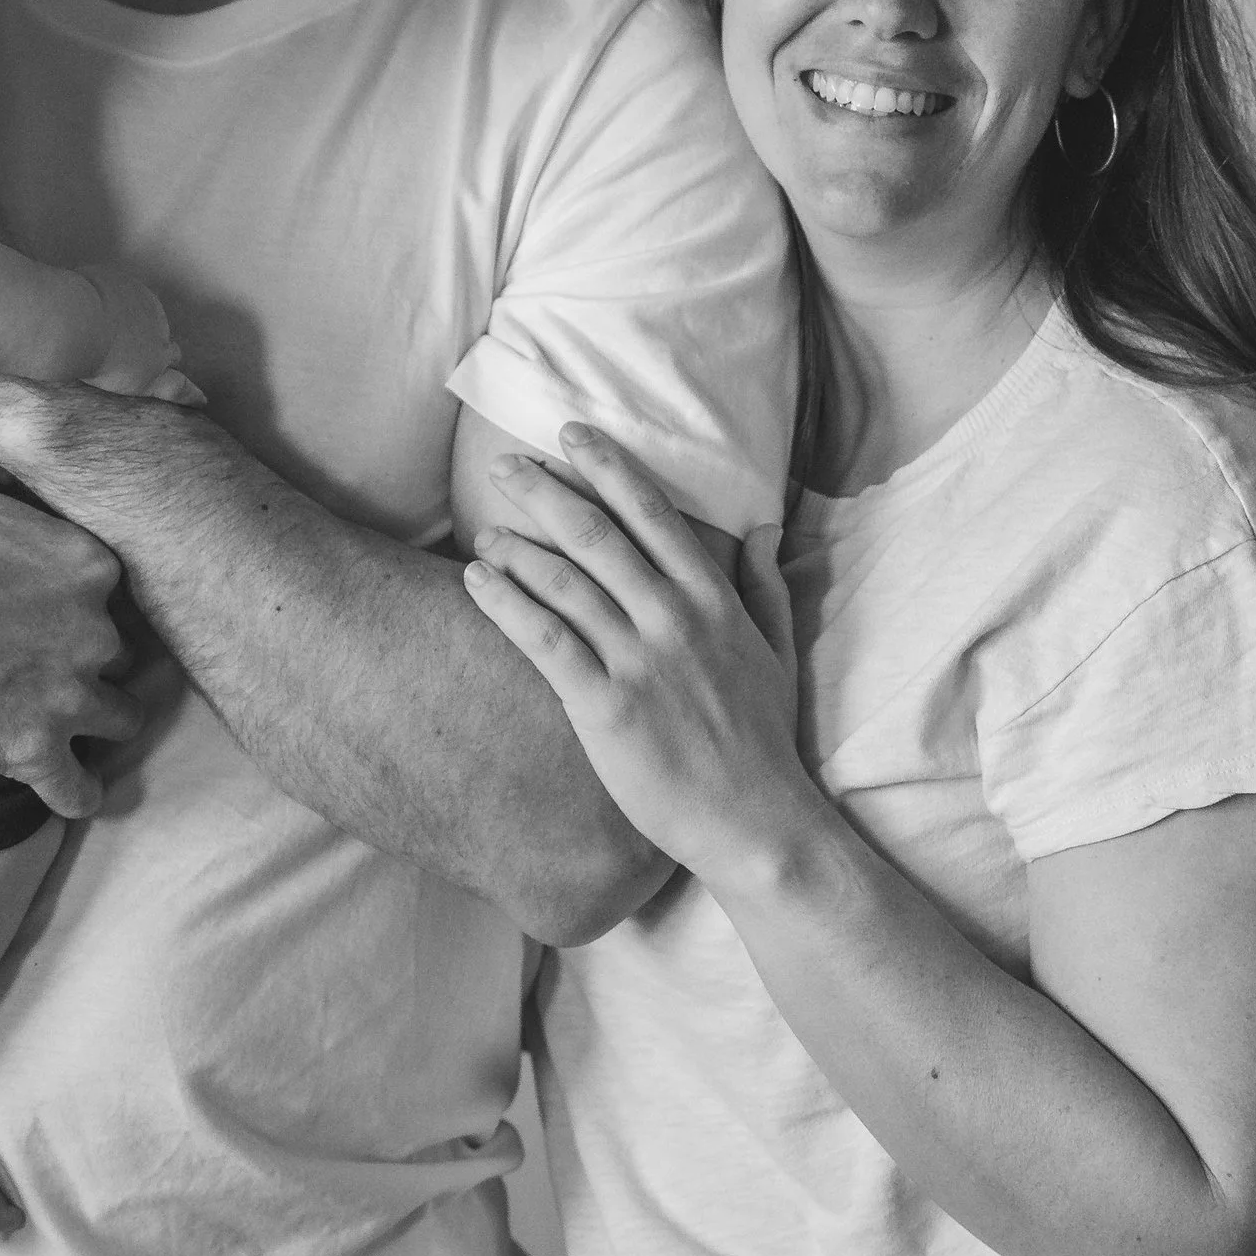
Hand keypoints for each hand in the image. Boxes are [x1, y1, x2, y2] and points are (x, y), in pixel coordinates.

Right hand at [0, 446, 138, 812]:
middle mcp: (97, 631)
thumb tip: (14, 447)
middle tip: (53, 661)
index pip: (115, 586)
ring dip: (97, 720)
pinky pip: (81, 789)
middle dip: (93, 657)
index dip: (88, 599)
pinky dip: (77, 792)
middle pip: (121, 651)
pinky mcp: (37, 752)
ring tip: (68, 720)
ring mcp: (71, 697)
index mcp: (90, 563)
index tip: (62, 607)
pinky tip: (72, 789)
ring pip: (120, 718)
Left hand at [464, 426, 813, 870]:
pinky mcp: (604, 707)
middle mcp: (674, 620)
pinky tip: (477, 583)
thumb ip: (766, 585)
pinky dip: (505, 604)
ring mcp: (638, 662)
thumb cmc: (763, 741)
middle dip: (545, 491)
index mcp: (714, 601)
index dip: (608, 467)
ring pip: (564, 582)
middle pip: (596, 534)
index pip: (653, 514)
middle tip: (504, 466)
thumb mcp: (778, 652)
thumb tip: (767, 528)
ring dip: (517, 547)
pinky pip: (544, 641)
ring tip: (484, 530)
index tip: (571, 434)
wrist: (753, 821)